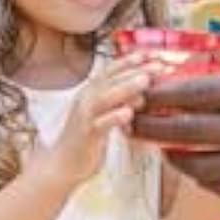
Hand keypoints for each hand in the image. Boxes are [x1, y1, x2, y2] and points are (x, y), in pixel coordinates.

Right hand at [34, 57, 157, 190]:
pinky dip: (114, 117)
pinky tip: (128, 113)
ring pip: (105, 97)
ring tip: (145, 80)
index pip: (111, 70)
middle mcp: (86, 99)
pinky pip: (100, 123)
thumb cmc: (85, 140)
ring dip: (126, 87)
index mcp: (90, 92)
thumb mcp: (102, 116)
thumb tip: (140, 95)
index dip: (130, 60)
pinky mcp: (86, 134)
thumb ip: (117, 103)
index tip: (151, 54)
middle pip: (111, 79)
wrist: (62, 165)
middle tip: (157, 65)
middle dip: (135, 70)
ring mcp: (85, 116)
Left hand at [131, 69, 219, 195]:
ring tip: (161, 152)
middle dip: (153, 128)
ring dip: (177, 159)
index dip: (162, 94)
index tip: (140, 91)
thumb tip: (215, 92)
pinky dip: (209, 181)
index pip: (196, 92)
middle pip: (190, 129)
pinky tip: (199, 174)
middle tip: (129, 124)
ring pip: (205, 165)